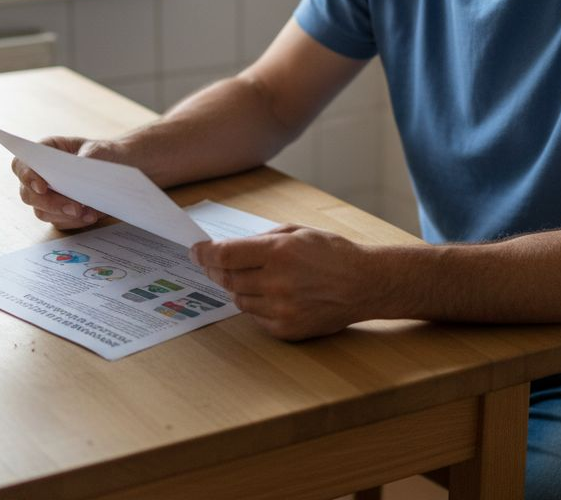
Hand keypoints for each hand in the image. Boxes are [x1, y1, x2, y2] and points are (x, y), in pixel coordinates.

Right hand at [10, 136, 114, 229]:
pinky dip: (74, 222)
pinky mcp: (58, 212)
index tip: (42, 187)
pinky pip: (59, 222)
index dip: (27, 176)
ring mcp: (48, 196)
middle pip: (28, 194)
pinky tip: (91, 216)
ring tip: (88, 212)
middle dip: (50, 203)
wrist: (118, 168)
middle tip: (74, 208)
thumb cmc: (103, 153)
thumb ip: (86, 159)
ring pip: (42, 212)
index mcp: (43, 152)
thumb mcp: (98, 150)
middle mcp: (40, 176)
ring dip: (63, 215)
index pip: (21, 165)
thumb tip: (76, 175)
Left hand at [190, 224, 368, 340]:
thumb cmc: (333, 253)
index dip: (203, 253)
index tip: (194, 251)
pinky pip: (254, 316)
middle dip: (214, 269)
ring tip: (253, 277)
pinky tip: (269, 294)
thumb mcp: (298, 231)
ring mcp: (281, 308)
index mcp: (279, 252)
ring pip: (238, 298)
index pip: (225, 255)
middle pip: (226, 278)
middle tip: (211, 263)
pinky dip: (254, 304)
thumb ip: (262, 239)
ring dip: (237, 287)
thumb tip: (230, 247)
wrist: (365, 285)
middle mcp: (277, 282)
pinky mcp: (286, 329)